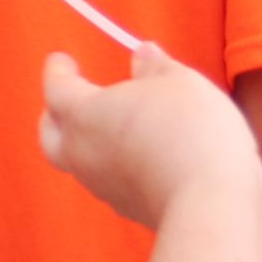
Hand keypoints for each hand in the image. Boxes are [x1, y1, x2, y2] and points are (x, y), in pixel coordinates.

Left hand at [40, 45, 261, 231]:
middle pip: (51, 134)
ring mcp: (104, 186)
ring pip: (80, 162)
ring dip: (88, 142)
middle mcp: (83, 153)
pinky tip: (139, 157)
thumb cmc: (190, 131)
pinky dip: (116, 166)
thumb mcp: (178, 82)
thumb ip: (155, 65)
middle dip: (56, 115)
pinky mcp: (129, 209)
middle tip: (71, 100)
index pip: (56, 89)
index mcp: (84, 115)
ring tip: (113, 127)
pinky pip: (110, 182)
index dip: (57, 72)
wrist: (210, 204)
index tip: (60, 60)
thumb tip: (142, 53)